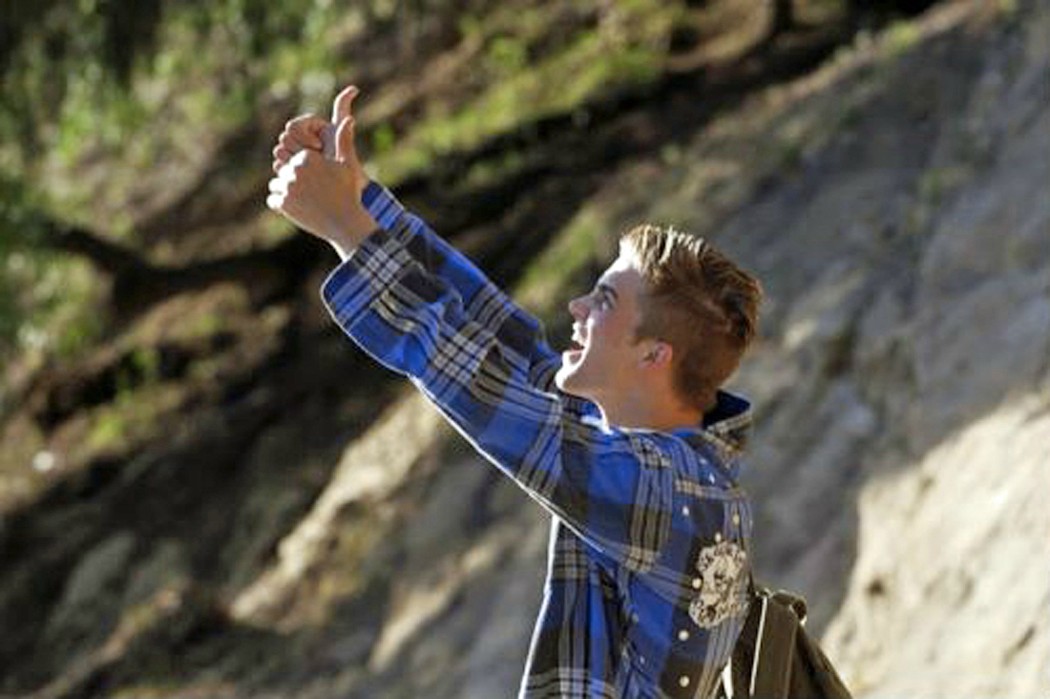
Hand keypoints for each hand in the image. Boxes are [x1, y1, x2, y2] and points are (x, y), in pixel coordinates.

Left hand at [267, 115, 377, 256]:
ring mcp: (287, 187)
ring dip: (285, 191)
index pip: (294, 159)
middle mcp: (294, 170)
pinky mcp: (283, 204)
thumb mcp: (347, 164)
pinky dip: (281, 205)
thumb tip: (349, 119)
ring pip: (276, 185)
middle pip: (283, 171)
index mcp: (306, 158)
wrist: (344, 221)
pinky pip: (272, 200)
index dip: (304, 170)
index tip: (316, 182)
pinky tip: (295, 208)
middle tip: (309, 193)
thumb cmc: (347, 192)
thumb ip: (344, 140)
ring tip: (302, 200)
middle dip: (293, 180)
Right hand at [272, 85, 363, 176]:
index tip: (320, 146)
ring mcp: (292, 155)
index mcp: (308, 129)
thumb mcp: (341, 134)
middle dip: (300, 148)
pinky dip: (289, 169)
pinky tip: (303, 176)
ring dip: (294, 159)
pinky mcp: (288, 170)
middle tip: (316, 159)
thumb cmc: (345, 160)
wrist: (342, 188)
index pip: (293, 126)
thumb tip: (354, 88)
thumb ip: (342, 110)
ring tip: (312, 168)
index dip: (305, 136)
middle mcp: (298, 140)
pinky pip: (279, 165)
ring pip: (279, 151)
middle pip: (284, 137)